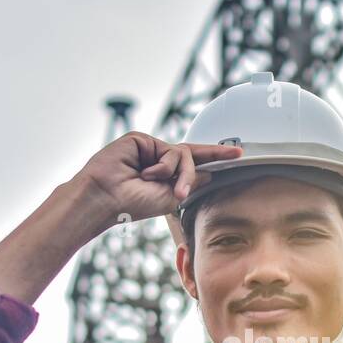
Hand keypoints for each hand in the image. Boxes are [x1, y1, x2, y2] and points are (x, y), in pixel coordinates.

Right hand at [76, 131, 242, 226]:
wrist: (106, 197)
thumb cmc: (132, 203)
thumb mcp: (169, 197)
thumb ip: (189, 182)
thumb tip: (208, 173)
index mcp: (165, 177)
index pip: (193, 165)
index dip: (214, 159)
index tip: (236, 155)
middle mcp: (159, 161)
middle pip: (192, 154)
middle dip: (214, 154)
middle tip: (235, 153)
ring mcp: (150, 149)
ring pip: (184, 154)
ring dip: (182, 174)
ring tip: (169, 189)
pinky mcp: (141, 139)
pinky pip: (168, 150)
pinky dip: (165, 166)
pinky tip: (148, 175)